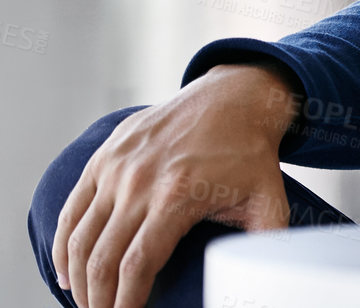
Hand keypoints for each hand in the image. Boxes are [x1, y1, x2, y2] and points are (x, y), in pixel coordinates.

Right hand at [53, 63, 300, 307]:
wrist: (234, 97)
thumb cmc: (250, 154)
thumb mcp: (269, 199)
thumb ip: (265, 244)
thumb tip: (264, 279)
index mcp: (177, 195)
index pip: (137, 264)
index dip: (125, 301)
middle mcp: (139, 180)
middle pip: (102, 258)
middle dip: (99, 299)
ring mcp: (117, 166)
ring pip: (80, 237)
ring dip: (78, 279)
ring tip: (87, 303)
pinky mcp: (104, 157)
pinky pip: (71, 209)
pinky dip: (63, 245)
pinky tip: (67, 272)